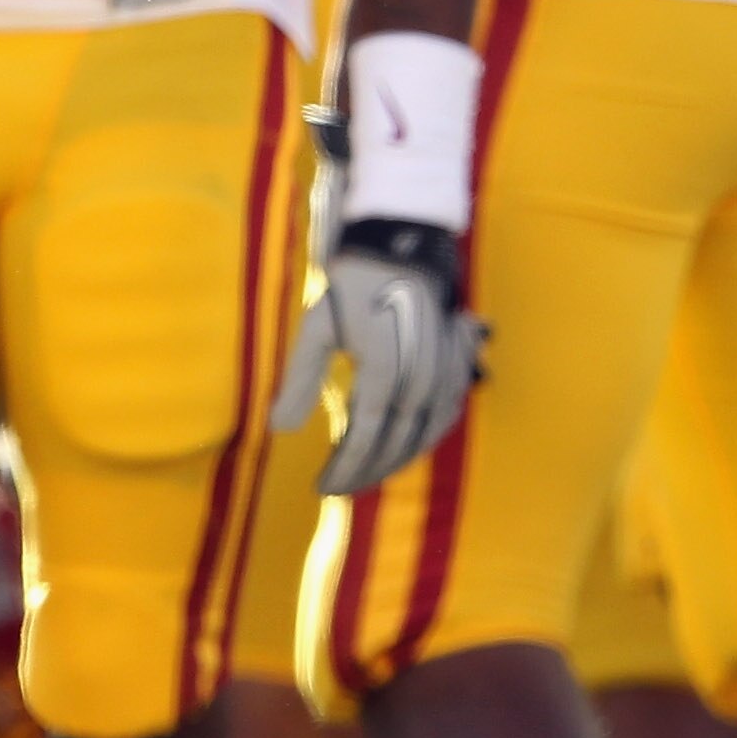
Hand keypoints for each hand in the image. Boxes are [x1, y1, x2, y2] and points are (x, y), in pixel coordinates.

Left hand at [274, 219, 488, 495]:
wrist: (403, 249)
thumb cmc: (354, 288)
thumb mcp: (318, 328)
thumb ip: (302, 379)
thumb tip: (278, 430)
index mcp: (384, 369)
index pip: (364, 437)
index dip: (343, 468)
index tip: (321, 487)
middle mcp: (420, 377)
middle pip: (396, 443)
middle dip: (367, 471)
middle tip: (339, 489)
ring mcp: (444, 372)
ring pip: (425, 434)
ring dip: (397, 460)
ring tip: (368, 474)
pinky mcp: (458, 366)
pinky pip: (447, 415)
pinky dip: (426, 438)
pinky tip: (406, 448)